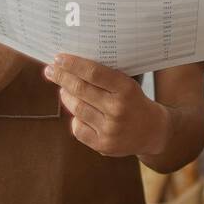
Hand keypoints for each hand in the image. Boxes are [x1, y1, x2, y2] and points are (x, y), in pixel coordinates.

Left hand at [43, 54, 168, 157]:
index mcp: (126, 89)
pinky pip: (78, 128)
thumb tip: (71, 67)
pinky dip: (75, 118)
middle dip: (62, 77)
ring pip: (76, 108)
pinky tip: (77, 111)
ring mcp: (110, 129)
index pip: (94, 73)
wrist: (153, 131)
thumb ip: (104, 78)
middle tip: (51, 70)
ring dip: (66, 96)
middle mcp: (118, 109)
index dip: (73, 64)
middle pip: (81, 90)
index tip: (59, 58)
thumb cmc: (135, 102)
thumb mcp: (128, 85)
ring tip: (63, 89)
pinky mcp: (103, 145)